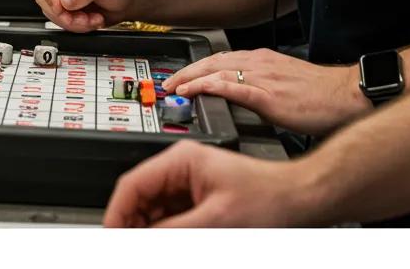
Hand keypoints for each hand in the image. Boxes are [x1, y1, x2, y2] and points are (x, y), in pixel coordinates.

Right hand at [32, 0, 136, 32]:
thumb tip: (65, 1)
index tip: (60, 8)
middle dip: (61, 12)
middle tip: (79, 19)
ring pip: (51, 11)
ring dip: (70, 21)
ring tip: (91, 20)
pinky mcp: (66, 7)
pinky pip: (60, 20)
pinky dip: (76, 25)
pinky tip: (92, 21)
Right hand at [103, 140, 312, 227]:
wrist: (299, 201)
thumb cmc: (268, 198)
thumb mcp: (215, 220)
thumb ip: (172, 232)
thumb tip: (138, 239)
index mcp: (179, 160)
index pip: (132, 184)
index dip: (116, 214)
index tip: (109, 237)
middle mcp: (180, 170)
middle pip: (140, 201)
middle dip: (134, 226)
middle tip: (129, 249)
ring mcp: (189, 186)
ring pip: (155, 215)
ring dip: (151, 233)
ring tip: (151, 248)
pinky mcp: (199, 202)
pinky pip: (172, 221)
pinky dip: (167, 235)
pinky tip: (170, 245)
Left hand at [163, 49, 368, 135]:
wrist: (348, 95)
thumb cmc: (322, 94)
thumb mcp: (284, 84)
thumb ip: (262, 86)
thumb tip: (244, 97)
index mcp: (261, 60)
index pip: (219, 59)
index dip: (196, 67)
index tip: (180, 76)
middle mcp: (258, 63)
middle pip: (211, 62)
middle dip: (185, 72)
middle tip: (167, 83)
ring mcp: (262, 78)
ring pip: (216, 72)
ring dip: (190, 79)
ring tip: (173, 88)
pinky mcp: (268, 95)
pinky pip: (232, 87)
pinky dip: (209, 87)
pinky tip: (194, 91)